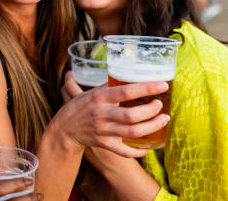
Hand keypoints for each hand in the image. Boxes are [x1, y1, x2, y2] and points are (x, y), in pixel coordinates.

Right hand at [54, 71, 169, 157]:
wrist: (64, 128)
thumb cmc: (80, 106)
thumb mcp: (91, 92)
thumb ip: (109, 87)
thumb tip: (130, 76)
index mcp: (99, 97)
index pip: (126, 91)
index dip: (146, 88)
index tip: (162, 85)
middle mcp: (102, 114)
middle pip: (132, 115)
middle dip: (151, 111)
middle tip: (160, 105)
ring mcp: (103, 130)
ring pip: (133, 132)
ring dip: (152, 127)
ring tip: (163, 120)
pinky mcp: (104, 144)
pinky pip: (125, 151)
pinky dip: (139, 151)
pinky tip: (148, 146)